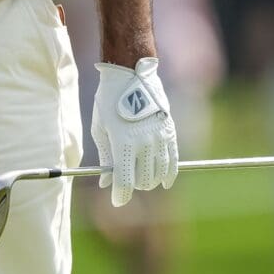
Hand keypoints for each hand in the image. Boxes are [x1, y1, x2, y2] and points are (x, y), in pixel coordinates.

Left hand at [91, 60, 178, 207]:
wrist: (131, 73)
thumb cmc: (109, 100)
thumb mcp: (100, 128)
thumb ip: (105, 157)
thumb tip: (105, 181)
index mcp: (123, 143)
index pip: (125, 181)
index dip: (120, 195)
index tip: (116, 199)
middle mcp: (144, 143)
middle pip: (143, 181)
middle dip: (133, 186)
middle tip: (126, 181)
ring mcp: (159, 138)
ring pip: (159, 173)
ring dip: (149, 180)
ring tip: (142, 178)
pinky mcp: (169, 132)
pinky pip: (173, 161)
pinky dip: (169, 174)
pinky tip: (165, 183)